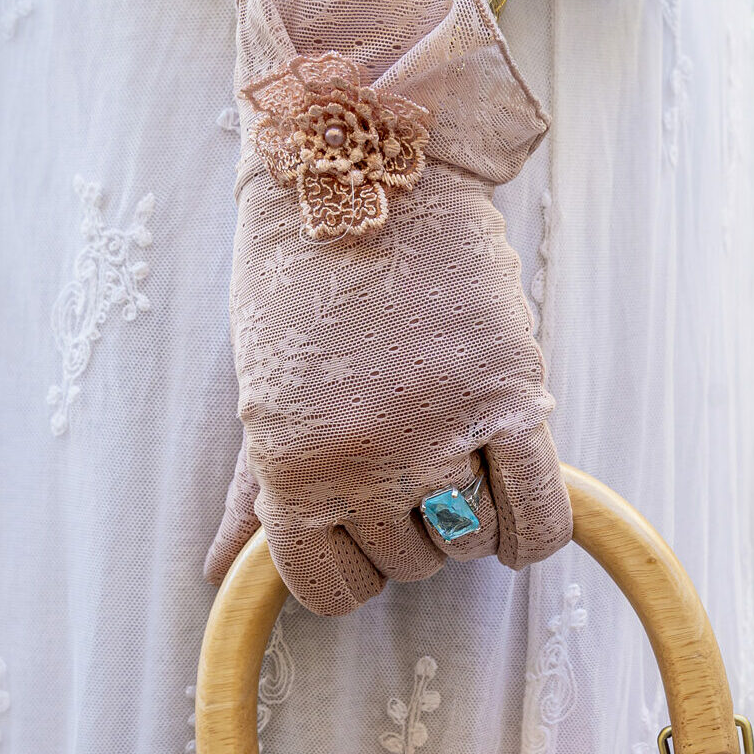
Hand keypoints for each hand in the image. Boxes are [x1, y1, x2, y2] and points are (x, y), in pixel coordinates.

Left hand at [205, 0, 572, 612]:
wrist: (356, 165)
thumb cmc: (300, 279)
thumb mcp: (264, 392)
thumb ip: (251, 492)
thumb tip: (215, 572)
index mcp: (289, 468)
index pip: (334, 589)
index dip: (357, 558)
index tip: (368, 516)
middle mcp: (358, 463)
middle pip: (410, 564)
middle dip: (414, 521)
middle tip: (414, 449)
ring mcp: (436, 432)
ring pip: (471, 543)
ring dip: (473, 512)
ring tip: (460, 443)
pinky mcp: (508, 395)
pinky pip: (538, 519)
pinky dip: (534, 532)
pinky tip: (519, 497)